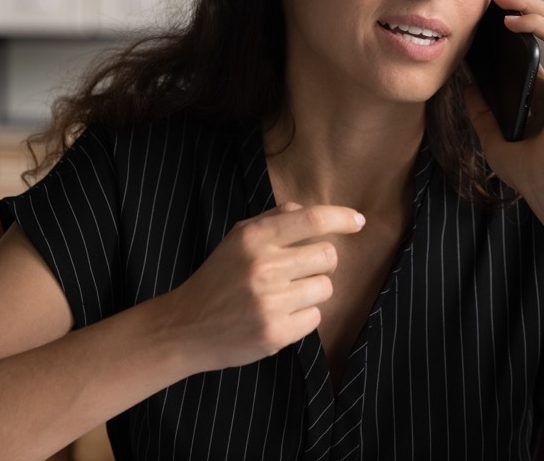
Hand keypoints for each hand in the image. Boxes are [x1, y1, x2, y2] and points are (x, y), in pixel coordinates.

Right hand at [164, 202, 363, 371]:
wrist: (184, 327)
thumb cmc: (218, 279)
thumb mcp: (237, 239)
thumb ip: (273, 220)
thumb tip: (308, 211)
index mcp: (253, 238)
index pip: (311, 220)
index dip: (341, 218)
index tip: (358, 221)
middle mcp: (263, 267)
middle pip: (327, 256)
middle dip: (322, 263)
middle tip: (301, 271)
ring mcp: (269, 302)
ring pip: (325, 288)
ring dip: (311, 292)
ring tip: (284, 296)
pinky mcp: (275, 332)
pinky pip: (315, 317)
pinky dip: (303, 317)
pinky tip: (280, 315)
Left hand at [464, 0, 543, 207]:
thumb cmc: (528, 171)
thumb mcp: (492, 137)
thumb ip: (481, 112)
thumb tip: (466, 87)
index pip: (536, 40)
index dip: (515, 19)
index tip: (487, 11)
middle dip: (522, 4)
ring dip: (529, 5)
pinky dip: (536, 23)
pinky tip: (511, 21)